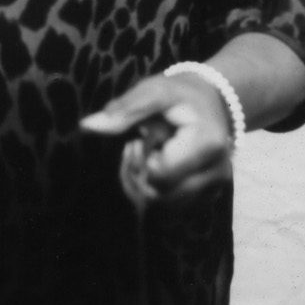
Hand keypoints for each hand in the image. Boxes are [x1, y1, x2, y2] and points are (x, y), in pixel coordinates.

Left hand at [80, 75, 235, 207]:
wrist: (212, 103)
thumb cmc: (180, 96)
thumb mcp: (154, 91)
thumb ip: (124, 110)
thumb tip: (86, 126)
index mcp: (208, 144)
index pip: (161, 174)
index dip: (141, 161)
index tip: (139, 141)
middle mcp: (217, 172)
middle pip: (160, 197)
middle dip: (137, 176)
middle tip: (136, 149)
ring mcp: (214, 189)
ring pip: (163, 210)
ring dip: (142, 189)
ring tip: (144, 160)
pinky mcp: (206, 200)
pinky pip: (171, 214)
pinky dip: (153, 198)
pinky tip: (153, 174)